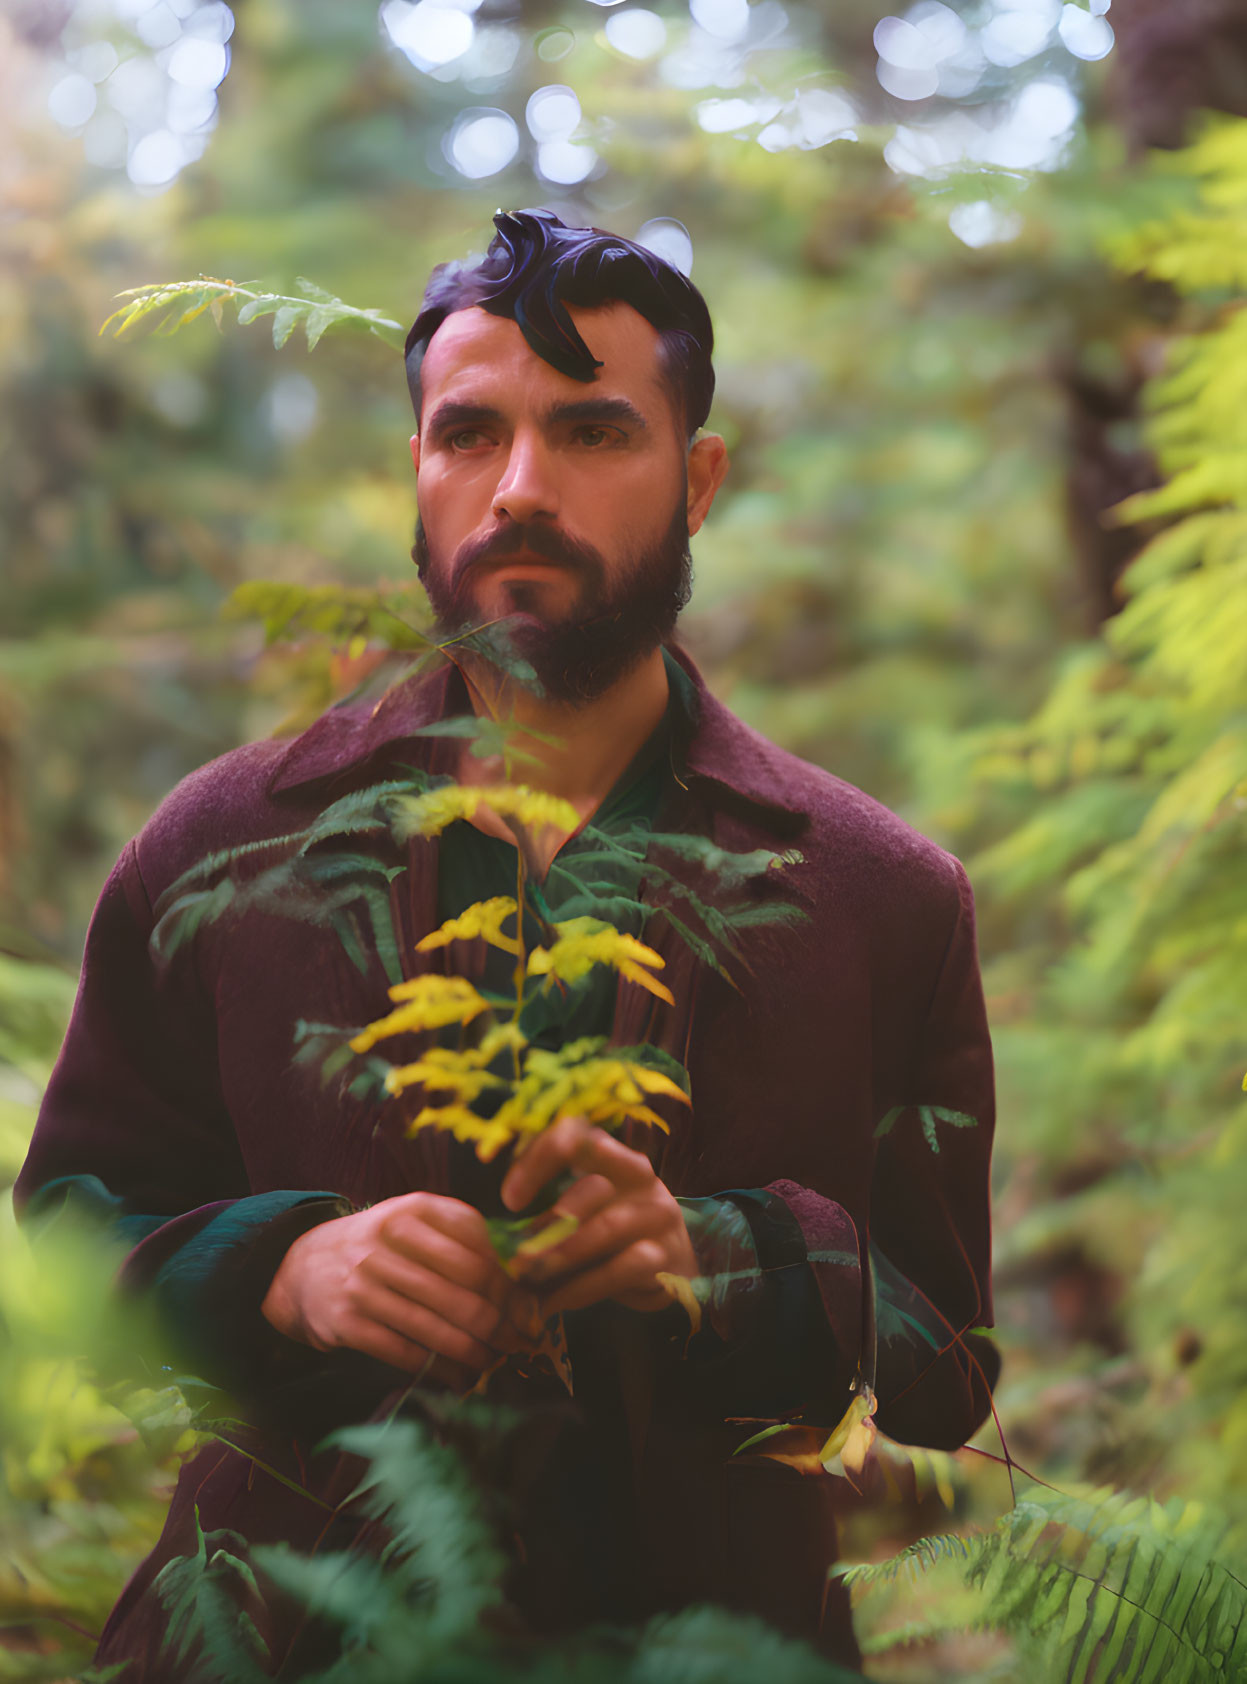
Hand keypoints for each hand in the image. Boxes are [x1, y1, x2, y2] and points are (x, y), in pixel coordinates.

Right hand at [260, 1191, 539, 1381]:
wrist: (303, 1266)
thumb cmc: (379, 1245)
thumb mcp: (417, 1224)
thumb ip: (464, 1241)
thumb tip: (522, 1285)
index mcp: (416, 1210)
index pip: (480, 1251)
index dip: (512, 1287)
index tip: (531, 1311)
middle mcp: (389, 1241)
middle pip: (465, 1290)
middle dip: (501, 1324)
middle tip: (520, 1343)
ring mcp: (365, 1281)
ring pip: (439, 1326)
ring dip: (476, 1352)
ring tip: (495, 1362)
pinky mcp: (348, 1321)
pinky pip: (408, 1352)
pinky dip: (441, 1370)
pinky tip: (461, 1378)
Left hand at [500, 1117, 696, 1314]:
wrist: (673, 1270)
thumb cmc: (616, 1236)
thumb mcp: (587, 1212)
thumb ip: (554, 1211)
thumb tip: (500, 1231)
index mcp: (615, 1158)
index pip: (579, 1137)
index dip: (540, 1160)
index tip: (510, 1199)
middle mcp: (641, 1179)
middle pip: (592, 1185)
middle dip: (547, 1221)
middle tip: (513, 1254)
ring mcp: (657, 1216)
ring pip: (605, 1228)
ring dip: (560, 1254)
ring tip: (528, 1276)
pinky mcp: (663, 1256)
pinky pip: (618, 1270)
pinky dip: (580, 1288)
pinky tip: (554, 1303)